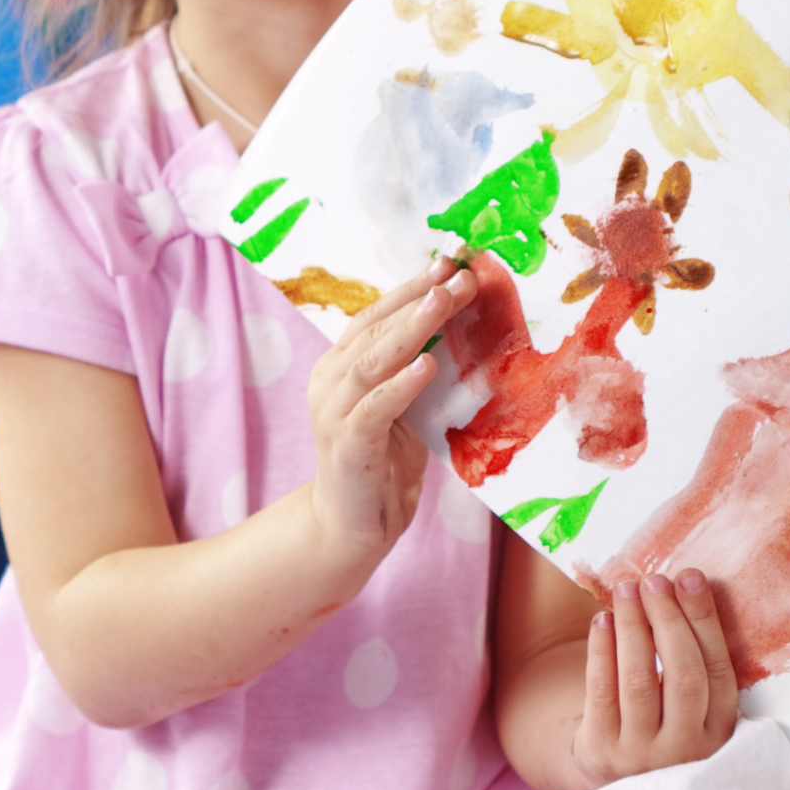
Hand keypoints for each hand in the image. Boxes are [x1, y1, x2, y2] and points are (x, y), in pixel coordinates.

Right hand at [303, 254, 476, 557]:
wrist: (351, 525)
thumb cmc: (382, 463)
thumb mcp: (404, 406)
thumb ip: (416, 370)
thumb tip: (460, 326)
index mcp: (340, 365)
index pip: (376, 316)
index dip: (411, 288)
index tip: (448, 264)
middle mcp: (329, 380)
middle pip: (375, 329)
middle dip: (418, 300)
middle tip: (456, 278)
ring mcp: (333, 411)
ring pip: (372, 360)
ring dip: (411, 330)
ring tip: (442, 304)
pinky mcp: (346, 444)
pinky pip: (374, 407)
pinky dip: (400, 384)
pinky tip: (427, 366)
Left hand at [571, 569, 739, 786]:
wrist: (617, 779)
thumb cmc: (661, 726)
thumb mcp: (692, 710)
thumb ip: (696, 664)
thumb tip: (686, 587)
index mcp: (720, 732)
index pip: (718, 669)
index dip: (704, 620)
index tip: (690, 578)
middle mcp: (685, 748)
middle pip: (683, 674)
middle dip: (668, 619)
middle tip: (655, 580)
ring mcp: (642, 754)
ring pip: (639, 680)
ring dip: (633, 627)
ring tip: (627, 589)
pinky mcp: (602, 751)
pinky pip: (600, 690)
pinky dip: (602, 650)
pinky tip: (603, 620)